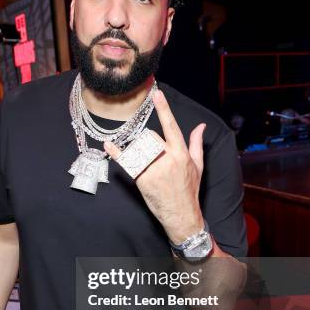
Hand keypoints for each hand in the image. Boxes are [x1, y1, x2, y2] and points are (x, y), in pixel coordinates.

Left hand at [105, 89, 205, 243]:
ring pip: (139, 149)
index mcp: (181, 153)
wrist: (181, 214)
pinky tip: (109, 146)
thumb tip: (201, 126)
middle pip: (150, 138)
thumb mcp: (198, 166)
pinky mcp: (143, 179)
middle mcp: (167, 159)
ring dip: (138, 152)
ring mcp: (154, 169)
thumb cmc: (189, 190)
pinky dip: (117, 154)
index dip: (164, 109)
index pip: (172, 127)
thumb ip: (196, 144)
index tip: (157, 95)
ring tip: (145, 165)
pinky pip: (128, 163)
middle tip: (152, 158)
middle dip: (148, 143)